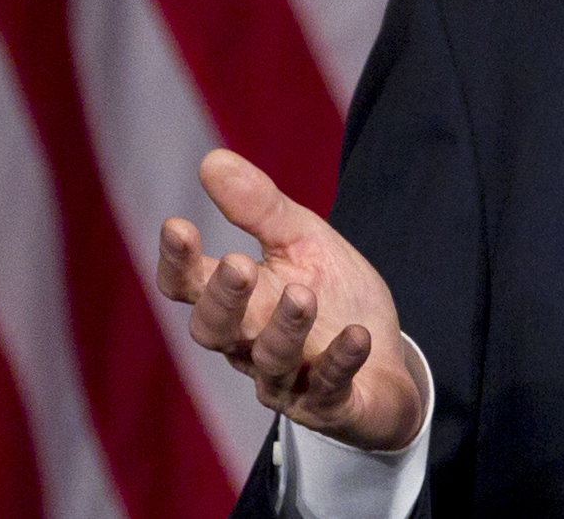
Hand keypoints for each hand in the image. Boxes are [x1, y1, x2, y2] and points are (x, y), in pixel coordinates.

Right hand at [156, 149, 423, 450]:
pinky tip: (357, 336)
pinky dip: (340, 362)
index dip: (177, 262)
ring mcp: (286, 381)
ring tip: (303, 294)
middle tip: (238, 264)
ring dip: (284, 328)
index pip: (188, 287)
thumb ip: (259, 208)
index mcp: (237, 302)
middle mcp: (249, 345)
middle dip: (223, 299)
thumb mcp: (303, 241)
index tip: (176, 225)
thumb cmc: (334, 295)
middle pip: (215, 331)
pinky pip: (328, 389)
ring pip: (269, 362)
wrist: (387, 359)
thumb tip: (210, 159)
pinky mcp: (329, 405)